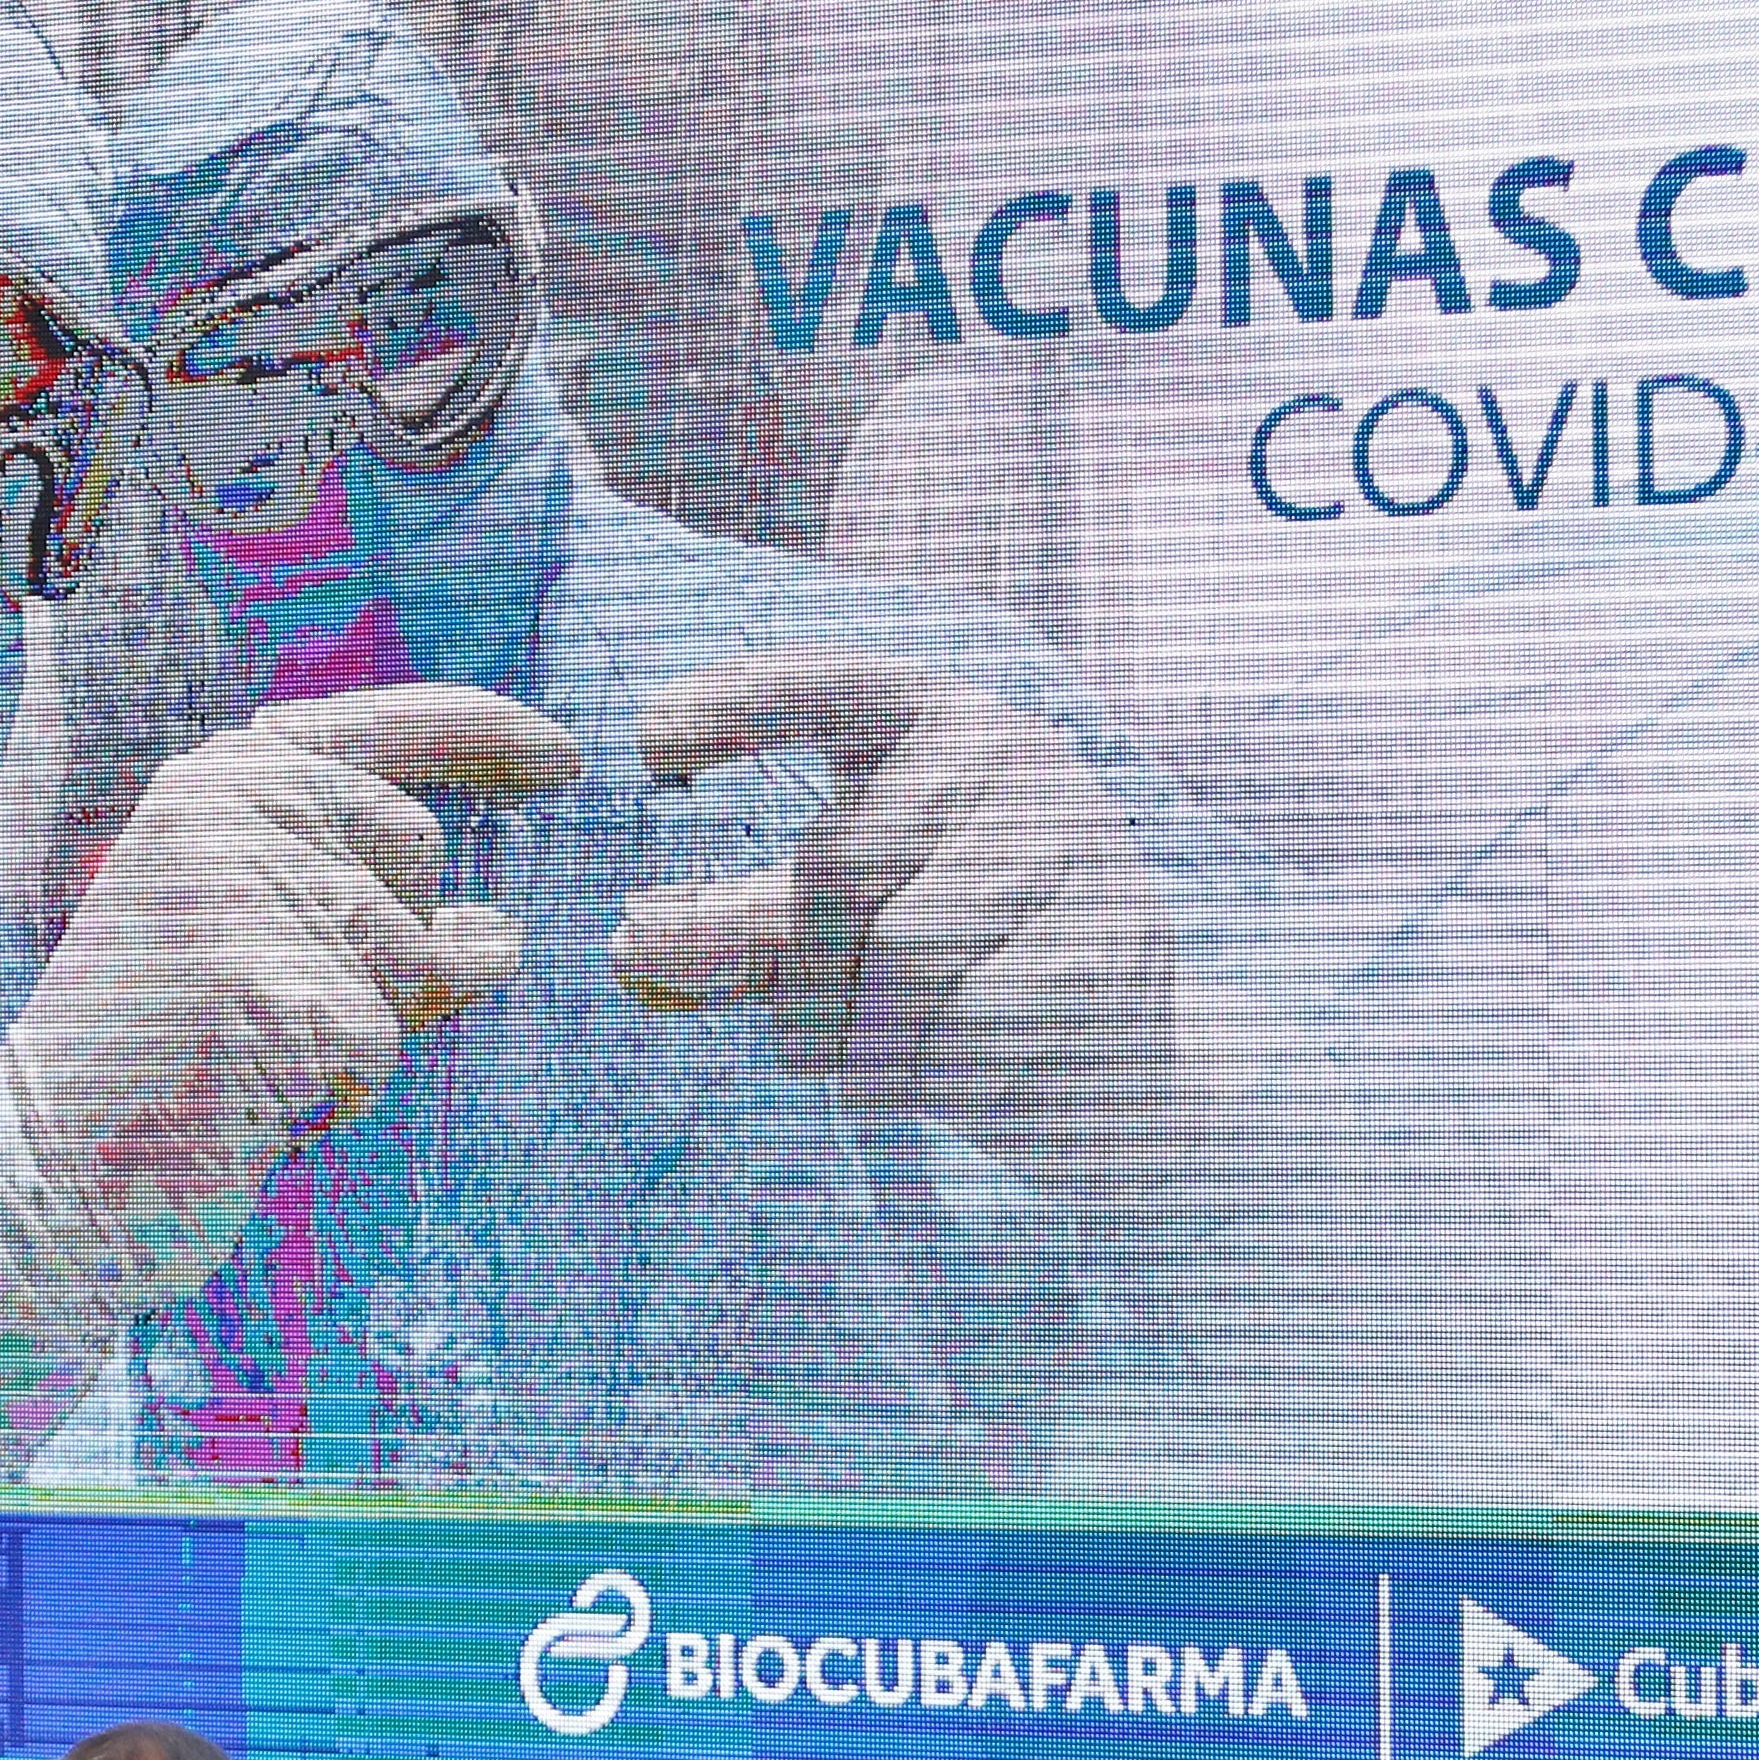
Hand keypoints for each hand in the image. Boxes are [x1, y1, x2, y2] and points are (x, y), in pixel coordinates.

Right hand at [5, 683, 578, 1311]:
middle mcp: (224, 805)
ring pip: (411, 957)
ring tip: (254, 1055)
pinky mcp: (266, 982)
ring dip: (363, 1031)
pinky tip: (254, 1101)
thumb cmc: (164, 1060)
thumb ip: (367, 909)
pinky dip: (340, 1093)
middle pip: (419, 855)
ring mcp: (242, 887)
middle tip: (284, 1010)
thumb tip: (502, 930)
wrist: (45, 1164)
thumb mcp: (267, 949)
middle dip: (396, 947)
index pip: (386, 726)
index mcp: (215, 779)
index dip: (486, 737)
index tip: (567, 760)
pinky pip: (380, 1045)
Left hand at [618, 655, 1174, 1205]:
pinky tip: (946, 1071)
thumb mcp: (844, 928)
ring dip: (852, 1036)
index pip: (827, 685)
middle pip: (839, 863)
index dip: (734, 703)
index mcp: (943, 724)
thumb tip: (632, 944)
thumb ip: (744, 924)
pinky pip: (951, 1028)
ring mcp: (1065, 855)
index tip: (651, 744)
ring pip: (894, 957)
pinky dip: (912, 1075)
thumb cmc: (960, 972)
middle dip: (797, 970)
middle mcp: (1014, 764)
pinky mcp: (1089, 958)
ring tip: (880, 1052)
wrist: (1126, 1069)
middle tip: (796, 1032)